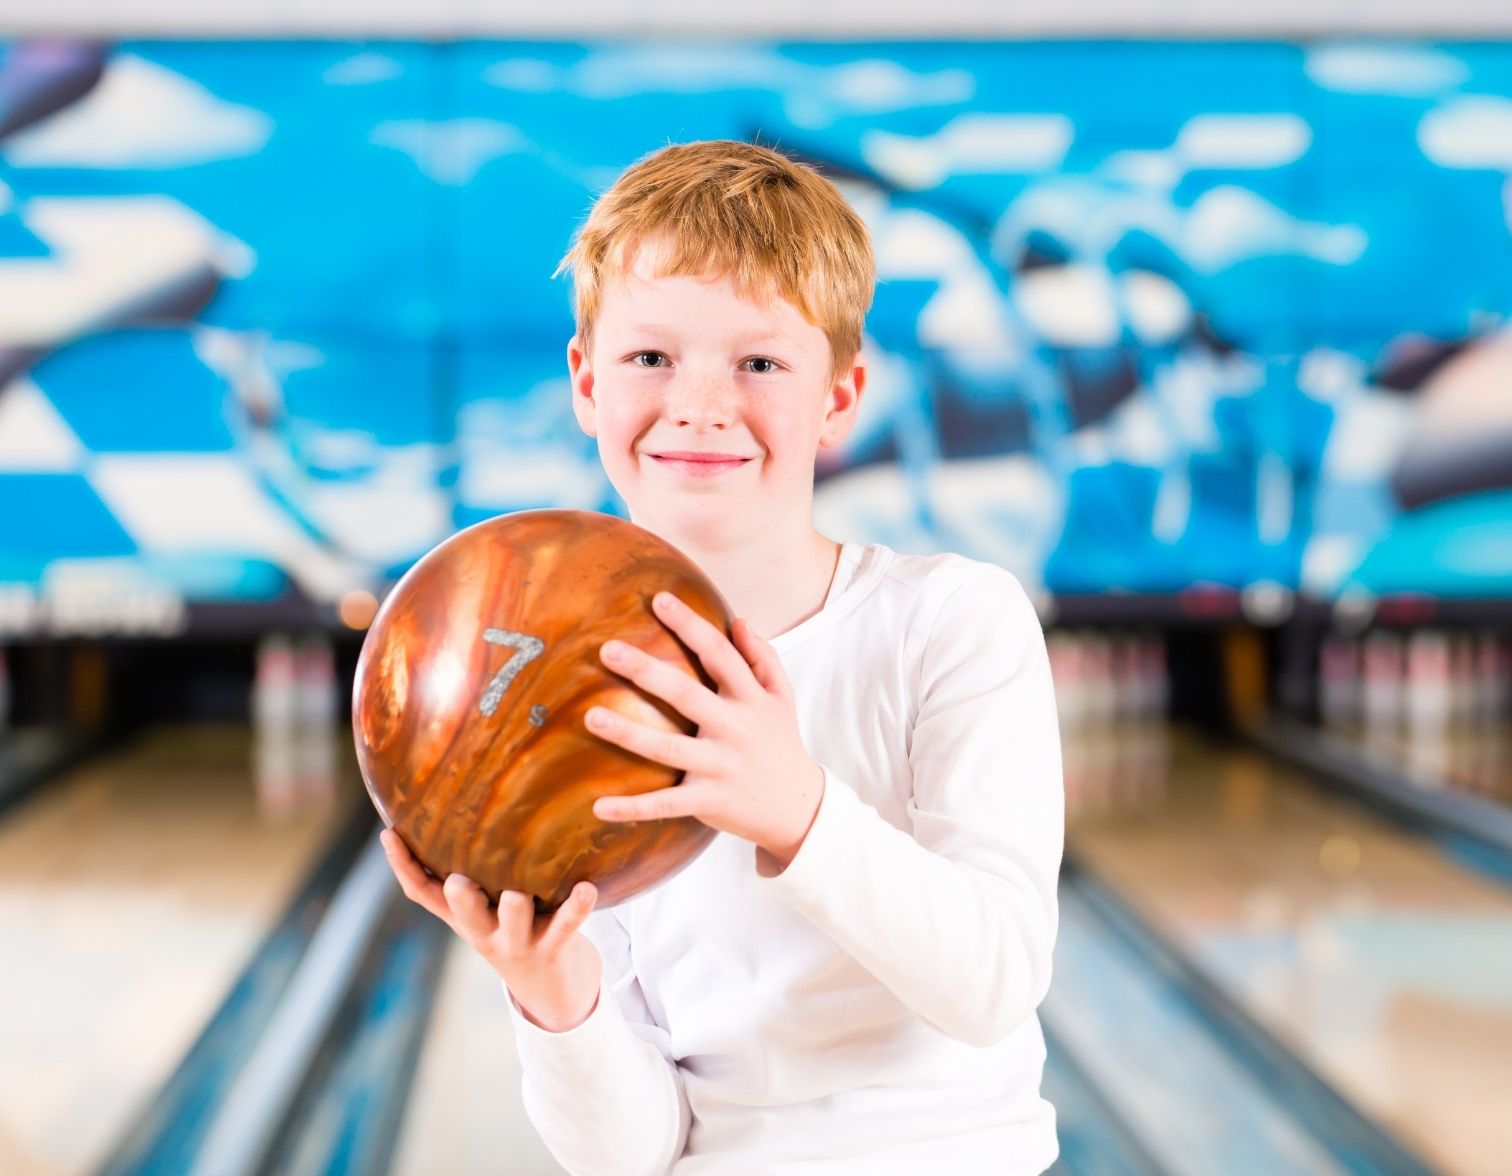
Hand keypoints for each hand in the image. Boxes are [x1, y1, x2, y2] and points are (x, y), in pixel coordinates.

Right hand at [379, 828, 602, 1030]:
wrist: (552, 991)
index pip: (422, 893)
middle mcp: (485, 931)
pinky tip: (586, 888)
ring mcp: (519, 942)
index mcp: (463, 918)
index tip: (389, 834)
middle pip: (464, 914)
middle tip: (458, 881)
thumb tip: (462, 814)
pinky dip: (577, 906)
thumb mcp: (486, 910)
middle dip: (461, 897)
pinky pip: (568, 923)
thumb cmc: (515, 932)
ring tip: (517, 895)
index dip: (402, 867)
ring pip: (513, 921)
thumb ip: (474, 873)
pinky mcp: (555, 946)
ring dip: (515, 907)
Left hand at [587, 591, 824, 872]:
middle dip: (647, 671)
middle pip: (686, 695)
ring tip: (591, 717)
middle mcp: (734, 728)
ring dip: (628, 734)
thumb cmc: (781, 743)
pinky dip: (634, 808)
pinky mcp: (709, 799)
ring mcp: (720, 766)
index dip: (690, 625)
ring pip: (668, 749)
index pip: (719, 654)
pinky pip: (666, 804)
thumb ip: (763, 658)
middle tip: (608, 649)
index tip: (659, 600)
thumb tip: (739, 621)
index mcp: (750, 699)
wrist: (798, 807)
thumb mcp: (782, 698)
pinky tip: (598, 805)